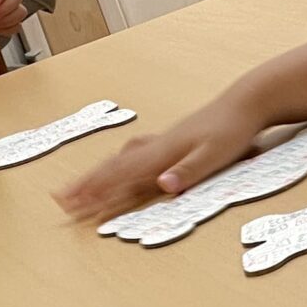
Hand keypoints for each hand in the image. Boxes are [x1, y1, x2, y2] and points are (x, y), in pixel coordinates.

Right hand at [57, 89, 267, 222]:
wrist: (245, 102)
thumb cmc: (232, 131)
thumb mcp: (216, 155)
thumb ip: (189, 171)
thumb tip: (163, 185)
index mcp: (163, 153)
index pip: (122, 175)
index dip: (96, 190)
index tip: (73, 203)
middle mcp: (156, 147)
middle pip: (113, 167)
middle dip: (86, 185)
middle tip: (61, 199)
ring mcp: (161, 142)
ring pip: (120, 160)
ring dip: (97, 175)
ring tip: (79, 186)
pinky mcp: (170, 141)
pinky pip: (133, 155)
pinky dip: (117, 164)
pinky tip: (117, 164)